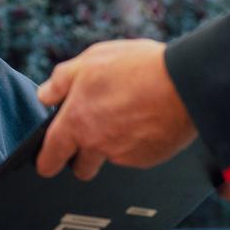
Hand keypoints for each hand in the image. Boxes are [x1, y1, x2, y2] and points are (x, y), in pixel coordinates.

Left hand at [36, 39, 197, 179]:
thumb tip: (44, 96)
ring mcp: (124, 155)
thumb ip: (61, 80)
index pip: (50, 158)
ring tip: (128, 112)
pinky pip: (135, 156)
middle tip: (94, 131)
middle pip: (82, 168)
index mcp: (76, 122)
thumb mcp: (91, 60)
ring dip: (113, 144)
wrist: (185, 82)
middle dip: (83, 157)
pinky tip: (146, 118)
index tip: (47, 161)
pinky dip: (137, 142)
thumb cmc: (137, 68)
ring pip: (110, 158)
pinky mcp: (149, 159)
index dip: (46, 161)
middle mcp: (97, 145)